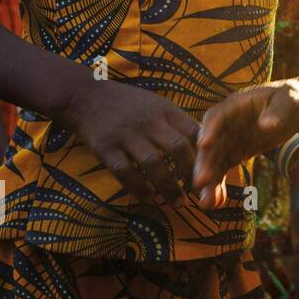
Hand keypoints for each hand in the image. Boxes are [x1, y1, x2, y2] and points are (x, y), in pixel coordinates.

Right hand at [61, 79, 199, 204]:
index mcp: (165, 111)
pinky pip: (125, 171)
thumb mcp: (156, 105)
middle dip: (191, 174)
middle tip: (200, 193)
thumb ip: (177, 124)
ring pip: (153, 163)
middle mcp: (148, 122)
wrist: (83, 95)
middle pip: (177, 148)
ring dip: (168, 186)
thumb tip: (204, 149)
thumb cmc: (127, 104)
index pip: (194, 132)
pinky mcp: (105, 147)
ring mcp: (126, 134)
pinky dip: (138, 187)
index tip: (215, 174)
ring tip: (178, 203)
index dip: (207, 155)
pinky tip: (147, 197)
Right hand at [193, 79, 298, 205]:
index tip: (203, 144)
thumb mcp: (288, 100)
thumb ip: (277, 112)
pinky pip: (221, 169)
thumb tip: (266, 125)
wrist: (292, 111)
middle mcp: (225, 123)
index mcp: (235, 105)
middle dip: (205, 162)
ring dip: (209, 180)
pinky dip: (217, 184)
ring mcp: (227, 139)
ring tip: (206, 202)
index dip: (210, 129)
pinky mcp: (232, 152)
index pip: (218, 116)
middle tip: (200, 182)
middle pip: (211, 143)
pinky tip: (214, 203)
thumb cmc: (290, 99)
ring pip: (213, 160)